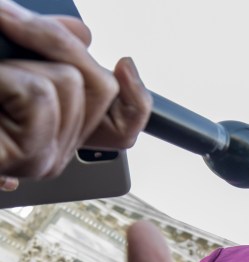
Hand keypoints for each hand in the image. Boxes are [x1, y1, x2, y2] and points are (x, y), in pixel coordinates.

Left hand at [0, 0, 150, 188]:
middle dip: (52, 40)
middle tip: (7, 19)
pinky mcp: (28, 158)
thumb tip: (84, 34)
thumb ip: (43, 46)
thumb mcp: (3, 62)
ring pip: (70, 84)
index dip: (137, 97)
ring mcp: (43, 158)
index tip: (124, 62)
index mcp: (53, 131)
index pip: (124, 124)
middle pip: (99, 86)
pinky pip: (41, 95)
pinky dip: (4, 77)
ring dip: (17, 61)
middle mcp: (54, 150)